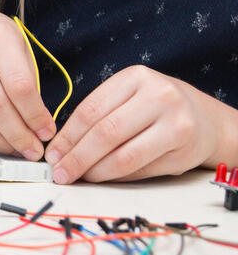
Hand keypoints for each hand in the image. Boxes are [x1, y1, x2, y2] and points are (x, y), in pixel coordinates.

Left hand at [45, 65, 230, 182]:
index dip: (67, 135)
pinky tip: (102, 177)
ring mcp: (175, 124)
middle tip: (60, 171)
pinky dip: (115, 176)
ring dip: (95, 171)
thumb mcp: (127, 95)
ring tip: (78, 177)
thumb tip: (62, 147)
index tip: (52, 153)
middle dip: (77, 156)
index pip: (91, 110)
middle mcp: (158, 97)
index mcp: (135, 77)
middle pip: (105, 133)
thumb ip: (98, 114)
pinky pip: (140, 169)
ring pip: (123, 155)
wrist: (203, 118)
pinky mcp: (183, 150)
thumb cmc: (154, 106)